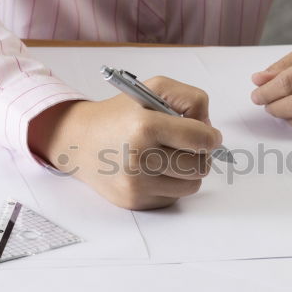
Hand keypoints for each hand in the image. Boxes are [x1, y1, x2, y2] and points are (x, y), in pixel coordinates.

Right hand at [28, 77, 222, 209]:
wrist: (80, 141)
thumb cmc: (119, 114)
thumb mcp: (153, 89)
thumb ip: (190, 99)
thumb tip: (209, 129)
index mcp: (144, 127)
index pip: (200, 139)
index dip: (211, 136)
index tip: (209, 135)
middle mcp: (139, 159)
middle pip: (200, 166)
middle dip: (201, 154)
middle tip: (189, 145)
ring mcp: (136, 184)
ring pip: (192, 185)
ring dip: (188, 171)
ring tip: (172, 156)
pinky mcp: (135, 201)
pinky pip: (174, 197)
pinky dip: (171, 184)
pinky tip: (155, 170)